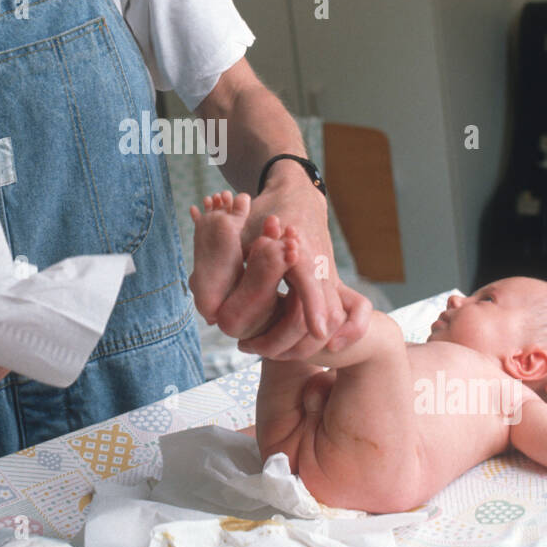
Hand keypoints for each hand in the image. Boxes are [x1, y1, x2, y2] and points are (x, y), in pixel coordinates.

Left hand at [233, 167, 371, 356]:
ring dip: (313, 339)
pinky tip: (299, 343)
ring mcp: (329, 273)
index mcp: (300, 249)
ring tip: (274, 352)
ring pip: (338, 314)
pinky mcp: (330, 281)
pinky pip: (338, 310)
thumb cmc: (267, 211)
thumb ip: (235, 263)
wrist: (299, 194)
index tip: (319, 334)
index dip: (316, 309)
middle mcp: (320, 263)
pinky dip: (323, 328)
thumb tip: (209, 301)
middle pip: (330, 309)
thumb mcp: (247, 230)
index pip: (313, 283)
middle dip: (307, 339)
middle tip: (262, 351)